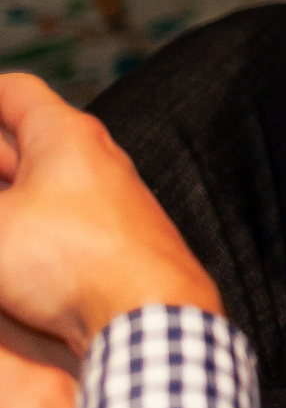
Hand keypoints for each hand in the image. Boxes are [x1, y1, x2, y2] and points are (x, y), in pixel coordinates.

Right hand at [0, 73, 221, 354]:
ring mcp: (110, 201)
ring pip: (40, 184)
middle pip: (25, 141)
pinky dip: (25, 224)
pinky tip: (11, 242)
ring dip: (8, 192)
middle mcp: (95, 159)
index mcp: (65, 136)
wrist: (149, 313)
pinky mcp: (115, 241)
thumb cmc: (69, 258)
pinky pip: (58, 220)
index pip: (16, 94)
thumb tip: (1, 207)